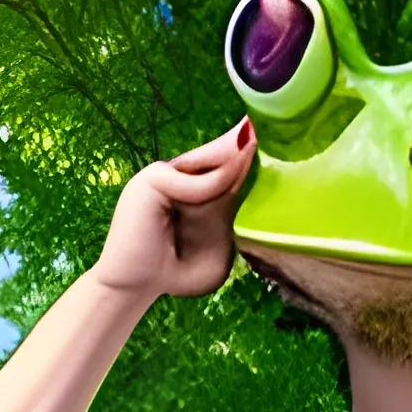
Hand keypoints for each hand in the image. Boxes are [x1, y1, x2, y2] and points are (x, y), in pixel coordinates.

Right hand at [92, 119, 254, 302]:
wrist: (136, 289)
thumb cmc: (176, 273)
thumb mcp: (218, 248)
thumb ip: (231, 219)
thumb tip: (246, 187)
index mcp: (192, 190)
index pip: (225, 168)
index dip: (248, 154)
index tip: (275, 133)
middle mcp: (177, 177)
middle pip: (219, 158)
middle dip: (245, 141)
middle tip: (271, 122)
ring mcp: (163, 176)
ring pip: (209, 165)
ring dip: (237, 153)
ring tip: (261, 134)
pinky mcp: (152, 181)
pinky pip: (194, 183)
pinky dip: (216, 182)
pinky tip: (240, 165)